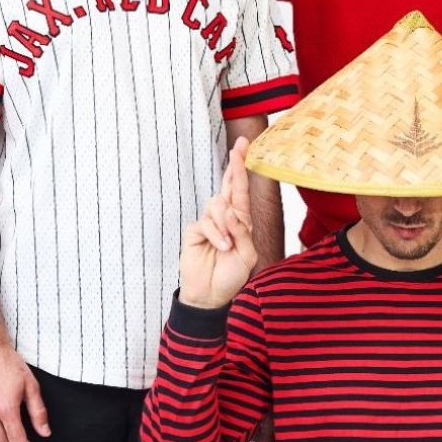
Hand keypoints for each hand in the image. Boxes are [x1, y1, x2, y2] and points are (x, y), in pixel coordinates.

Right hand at [179, 137, 257, 309]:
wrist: (211, 296)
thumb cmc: (231, 276)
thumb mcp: (247, 255)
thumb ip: (242, 232)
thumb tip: (230, 210)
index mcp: (241, 220)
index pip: (241, 190)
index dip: (241, 168)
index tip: (243, 146)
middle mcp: (225, 217)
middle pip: (228, 186)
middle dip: (234, 166)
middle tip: (238, 149)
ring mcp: (209, 223)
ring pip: (217, 205)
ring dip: (226, 223)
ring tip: (228, 245)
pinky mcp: (195, 231)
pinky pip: (206, 222)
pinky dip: (216, 234)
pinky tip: (221, 247)